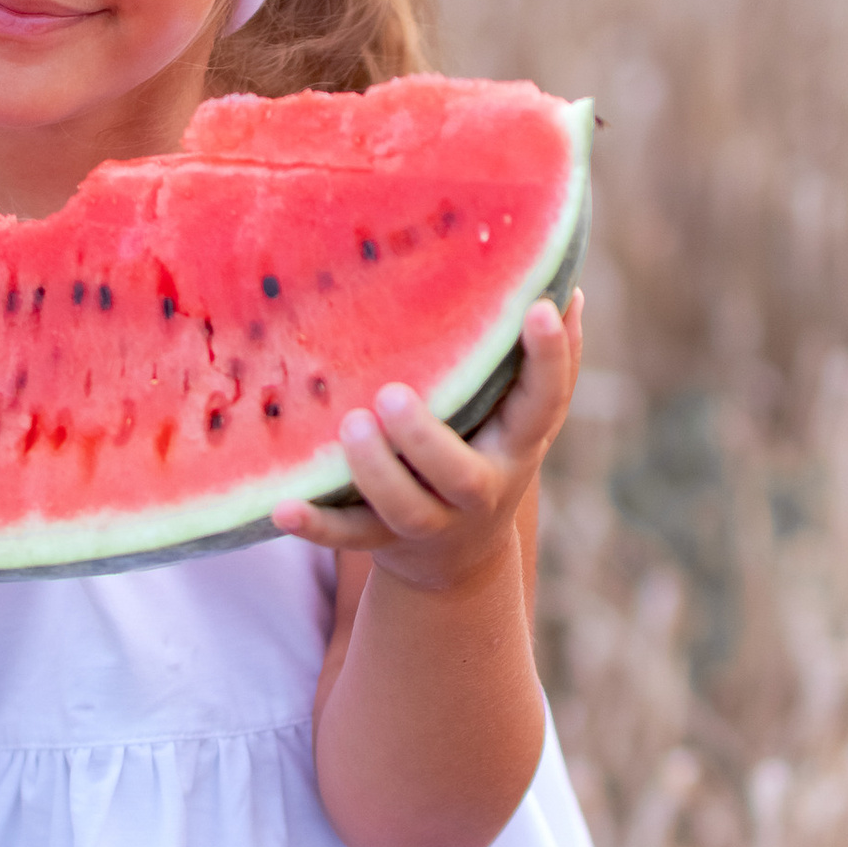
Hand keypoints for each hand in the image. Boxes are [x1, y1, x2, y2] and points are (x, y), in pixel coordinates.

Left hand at [272, 291, 582, 593]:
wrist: (459, 559)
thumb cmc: (488, 452)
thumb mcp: (520, 418)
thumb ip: (540, 364)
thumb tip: (564, 287)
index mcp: (518, 445)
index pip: (546, 403)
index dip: (550, 358)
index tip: (537, 307)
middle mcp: (480, 489)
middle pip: (462, 475)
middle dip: (426, 440)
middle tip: (391, 395)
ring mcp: (432, 522)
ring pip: (406, 509)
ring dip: (376, 472)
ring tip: (351, 427)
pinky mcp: (383, 542)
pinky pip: (348, 537)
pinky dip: (316, 525)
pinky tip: (283, 504)